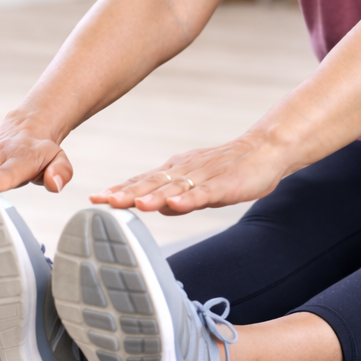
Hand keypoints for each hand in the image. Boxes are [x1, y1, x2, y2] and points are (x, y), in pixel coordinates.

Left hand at [90, 133, 289, 215]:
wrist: (265, 151)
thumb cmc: (231, 171)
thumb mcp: (200, 188)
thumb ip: (180, 199)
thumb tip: (161, 209)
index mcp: (176, 172)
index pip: (143, 182)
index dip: (120, 191)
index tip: (95, 200)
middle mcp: (185, 171)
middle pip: (152, 184)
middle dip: (126, 193)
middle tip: (102, 201)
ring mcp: (204, 176)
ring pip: (174, 187)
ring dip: (152, 196)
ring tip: (131, 204)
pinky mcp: (225, 183)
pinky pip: (204, 192)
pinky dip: (188, 198)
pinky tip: (174, 204)